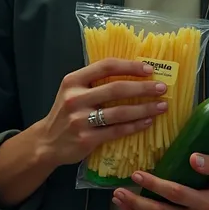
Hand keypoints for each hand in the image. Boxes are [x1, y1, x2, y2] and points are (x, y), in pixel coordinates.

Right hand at [36, 59, 167, 167]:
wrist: (46, 142)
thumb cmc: (66, 112)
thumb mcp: (73, 90)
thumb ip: (95, 82)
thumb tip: (132, 72)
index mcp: (73, 80)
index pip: (106, 66)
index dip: (130, 66)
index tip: (149, 69)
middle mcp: (76, 98)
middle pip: (116, 89)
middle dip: (143, 88)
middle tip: (162, 88)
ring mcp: (80, 119)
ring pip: (120, 112)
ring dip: (144, 108)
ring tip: (162, 106)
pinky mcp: (87, 139)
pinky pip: (117, 131)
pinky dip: (135, 126)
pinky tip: (148, 122)